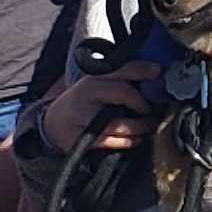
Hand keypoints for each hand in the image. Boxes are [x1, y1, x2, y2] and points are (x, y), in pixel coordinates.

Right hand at [36, 67, 157, 154]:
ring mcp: (86, 118)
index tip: (157, 71)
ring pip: (121, 122)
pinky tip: (134, 139)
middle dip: (141, 102)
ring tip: (147, 126)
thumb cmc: (82, 104)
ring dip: (140, 126)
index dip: (142, 70)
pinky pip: (114, 141)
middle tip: (149, 109)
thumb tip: (153, 75)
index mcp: (94, 80)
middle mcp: (89, 95)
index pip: (122, 70)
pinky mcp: (86, 139)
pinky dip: (128, 141)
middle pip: (122, 92)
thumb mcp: (96, 86)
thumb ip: (121, 79)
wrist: (53, 125)